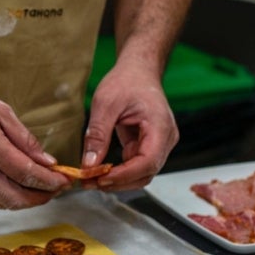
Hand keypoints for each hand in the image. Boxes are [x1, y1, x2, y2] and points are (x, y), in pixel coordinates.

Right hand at [0, 72, 71, 208]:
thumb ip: (24, 139)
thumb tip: (46, 161)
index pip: (27, 174)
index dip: (50, 181)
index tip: (66, 180)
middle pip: (15, 197)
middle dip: (41, 198)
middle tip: (57, 189)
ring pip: (1, 202)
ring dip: (25, 202)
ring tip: (41, 191)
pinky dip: (6, 197)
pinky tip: (17, 187)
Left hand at [80, 61, 178, 190]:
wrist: (138, 72)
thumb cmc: (126, 81)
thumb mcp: (105, 104)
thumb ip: (98, 135)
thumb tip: (89, 165)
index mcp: (161, 127)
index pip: (148, 161)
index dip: (124, 175)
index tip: (100, 179)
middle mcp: (165, 139)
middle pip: (146, 173)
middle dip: (118, 182)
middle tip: (89, 182)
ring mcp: (159, 145)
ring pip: (141, 174)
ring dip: (117, 180)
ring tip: (91, 179)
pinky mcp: (149, 147)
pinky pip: (135, 166)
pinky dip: (118, 172)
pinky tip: (99, 170)